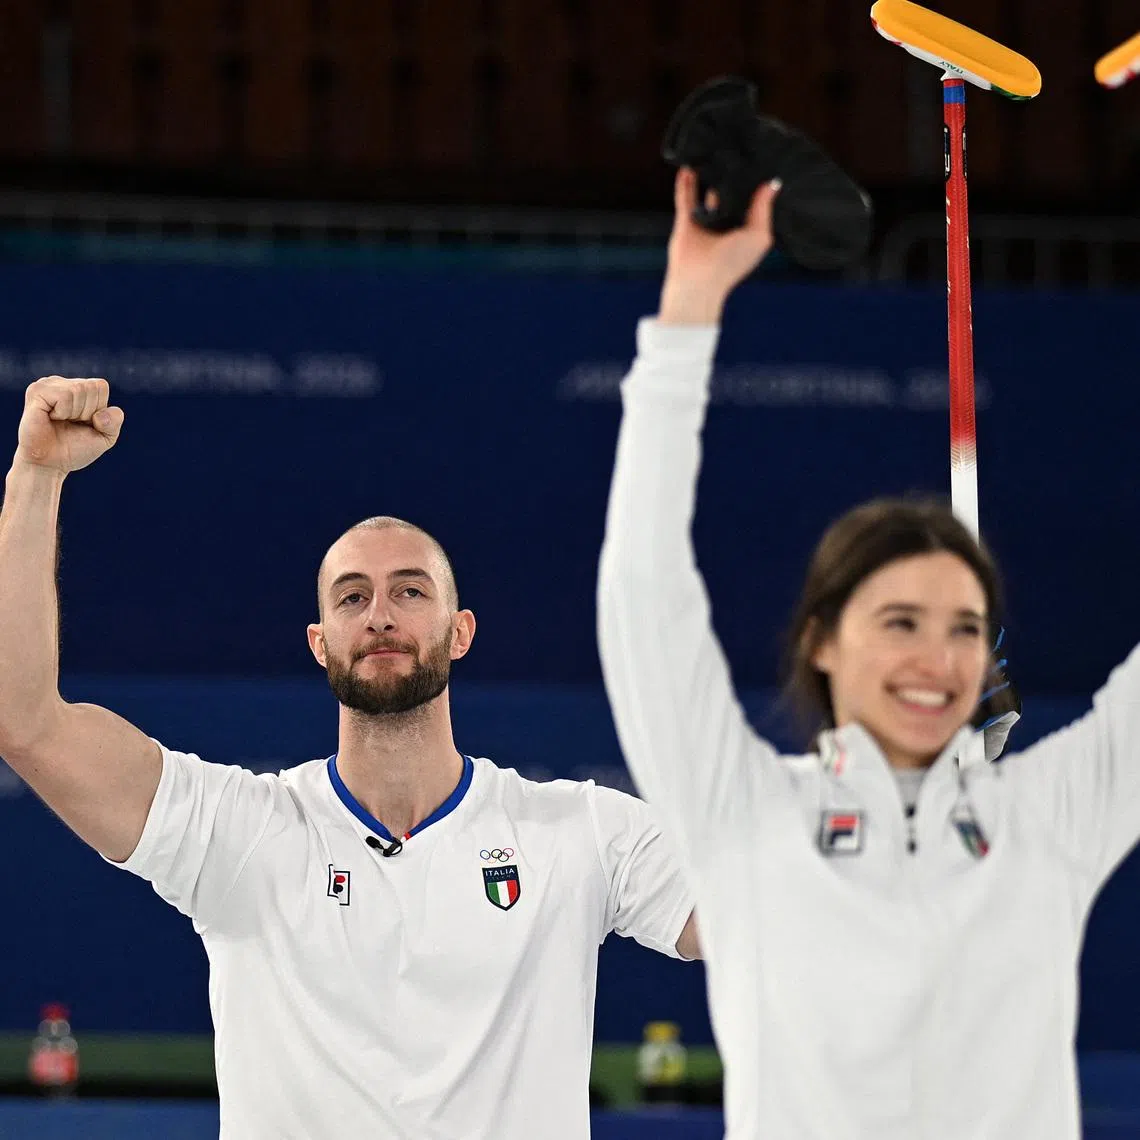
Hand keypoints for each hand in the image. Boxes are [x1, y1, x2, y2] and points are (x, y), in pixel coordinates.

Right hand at [14, 377, 123, 473]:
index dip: (98, 409)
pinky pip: (64, 396)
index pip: (100, 386)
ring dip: (74, 413)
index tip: (83, 422)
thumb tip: (100, 415)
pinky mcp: (36, 392)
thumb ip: (114, 421)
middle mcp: (61, 382)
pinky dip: (63, 412)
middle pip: (91, 387)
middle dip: (86, 412)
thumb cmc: (74, 449)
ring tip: (59, 421)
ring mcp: (47, 384)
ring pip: (78, 389)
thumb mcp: (105, 436)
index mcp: (78, 388)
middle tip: (69, 423)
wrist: (51, 464)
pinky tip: (51, 418)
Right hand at [658, 168, 780, 325]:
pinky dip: (685, 182)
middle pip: (731, 195)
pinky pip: (685, 196)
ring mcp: (705, 223)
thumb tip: (773, 183)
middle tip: (739, 151)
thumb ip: (764, 209)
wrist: (699, 280)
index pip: (753, 204)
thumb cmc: (732, 263)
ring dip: (709, 176)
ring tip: (714, 153)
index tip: (763, 164)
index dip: (758, 187)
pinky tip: (688, 164)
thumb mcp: (759, 236)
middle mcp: (726, 225)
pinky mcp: (685, 221)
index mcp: (745, 231)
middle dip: (734, 178)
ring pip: (707, 193)